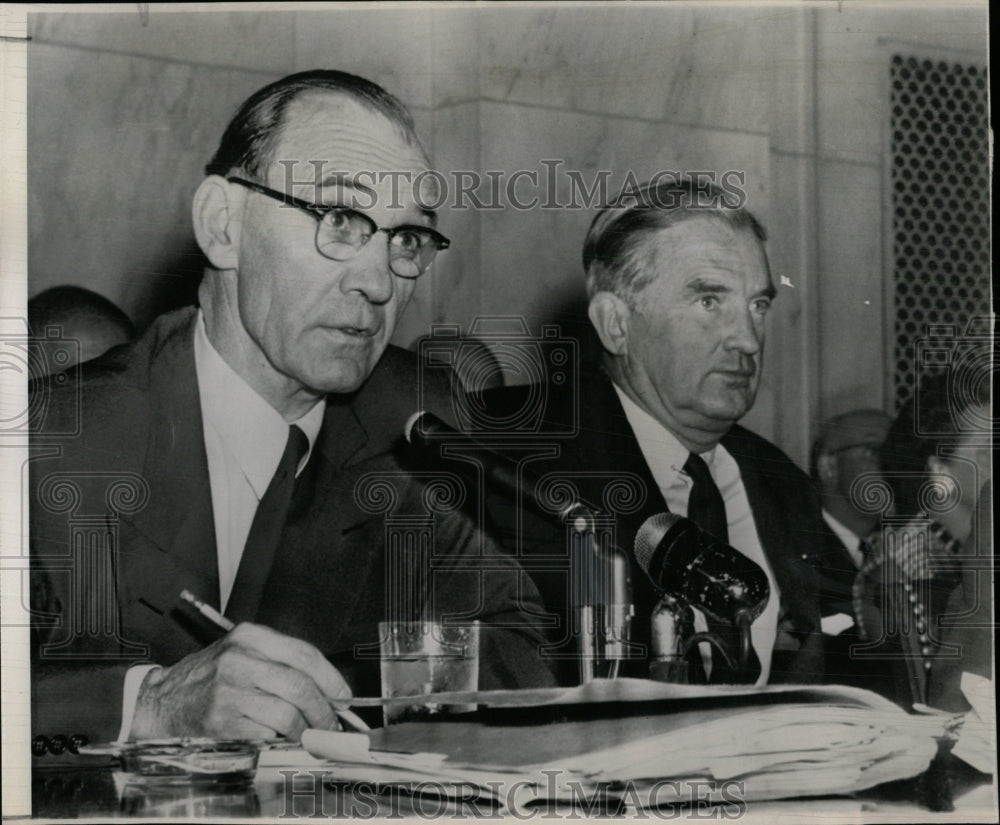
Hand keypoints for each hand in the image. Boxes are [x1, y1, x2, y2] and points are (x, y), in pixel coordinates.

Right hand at [130, 623, 350, 740]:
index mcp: (249, 637)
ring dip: (305, 731)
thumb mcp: (242, 654)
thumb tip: (328, 690)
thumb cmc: (209, 679)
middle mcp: (239, 660)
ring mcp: (228, 691)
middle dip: (323, 711)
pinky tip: (280, 741)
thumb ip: (282, 664)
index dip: (331, 678)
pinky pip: (266, 736)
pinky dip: (279, 742)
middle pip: (300, 686)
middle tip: (331, 725)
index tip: (343, 697)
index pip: (304, 654)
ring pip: (287, 715)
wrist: (161, 701)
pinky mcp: (221, 722)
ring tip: (308, 736)